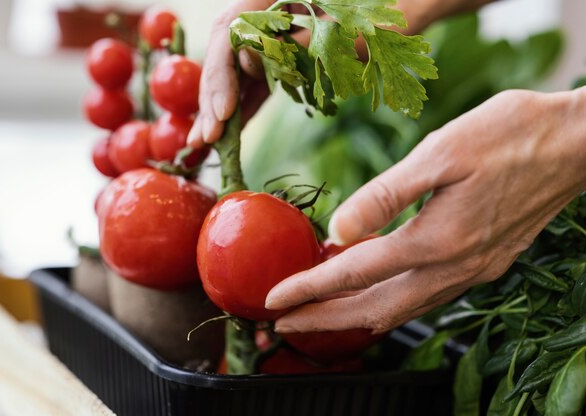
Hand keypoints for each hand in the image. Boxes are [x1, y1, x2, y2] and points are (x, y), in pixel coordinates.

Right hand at [187, 0, 496, 148]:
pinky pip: (257, 79)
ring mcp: (275, 31)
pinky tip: (230, 132)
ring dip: (221, 105)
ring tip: (206, 143)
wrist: (414, 8)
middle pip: (225, 50)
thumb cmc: (395, 11)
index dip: (221, 70)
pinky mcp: (285, 53)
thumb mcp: (356, 30)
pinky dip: (244, 105)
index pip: (232, 27)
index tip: (224, 111)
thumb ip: (301, 41)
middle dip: (214, 94)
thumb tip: (248, 60)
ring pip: (236, 67)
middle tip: (206, 136)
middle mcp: (269, 8)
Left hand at [265, 88, 585, 333]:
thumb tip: (337, 230)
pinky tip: (374, 297)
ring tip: (317, 318)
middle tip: (283, 325)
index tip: (273, 302)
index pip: (354, 273)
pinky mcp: (485, 264)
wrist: (577, 143)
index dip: (309, 290)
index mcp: (437, 239)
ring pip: (400, 310)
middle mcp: (455, 266)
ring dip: (354, 318)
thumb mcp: (441, 152)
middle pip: (373, 308)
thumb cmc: (511, 134)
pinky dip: (389, 305)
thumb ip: (385, 196)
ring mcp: (473, 270)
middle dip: (323, 319)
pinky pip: (425, 299)